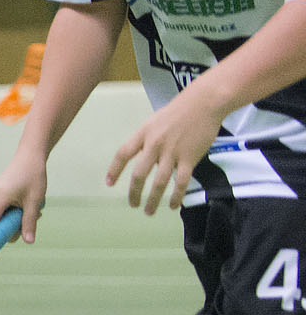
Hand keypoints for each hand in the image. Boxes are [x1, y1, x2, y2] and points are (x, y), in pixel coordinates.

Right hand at [0, 150, 47, 244]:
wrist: (28, 157)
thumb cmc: (33, 176)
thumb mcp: (35, 201)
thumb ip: (30, 222)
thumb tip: (29, 242)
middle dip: (13, 226)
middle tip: (35, 216)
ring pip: (0, 218)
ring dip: (15, 219)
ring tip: (31, 206)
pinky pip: (1, 212)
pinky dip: (12, 213)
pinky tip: (24, 203)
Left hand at [106, 92, 226, 216]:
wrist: (204, 103)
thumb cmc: (179, 111)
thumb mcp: (155, 121)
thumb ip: (146, 139)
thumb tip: (141, 155)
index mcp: (143, 134)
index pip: (123, 154)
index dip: (114, 169)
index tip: (109, 183)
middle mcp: (154, 144)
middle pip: (139, 174)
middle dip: (134, 192)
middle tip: (132, 204)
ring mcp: (172, 152)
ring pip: (159, 182)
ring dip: (153, 199)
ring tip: (148, 211)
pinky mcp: (189, 158)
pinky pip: (180, 181)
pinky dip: (176, 196)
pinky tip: (173, 205)